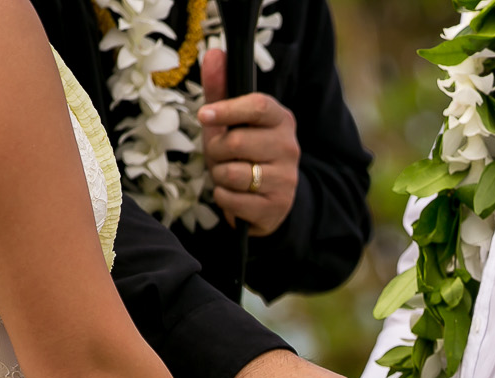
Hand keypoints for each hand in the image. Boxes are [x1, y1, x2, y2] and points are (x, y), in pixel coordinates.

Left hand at [199, 48, 299, 236]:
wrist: (267, 201)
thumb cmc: (244, 155)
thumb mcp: (231, 122)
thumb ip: (220, 89)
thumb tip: (214, 53)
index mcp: (282, 120)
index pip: (258, 106)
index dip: (228, 109)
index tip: (204, 115)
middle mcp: (290, 148)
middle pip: (237, 142)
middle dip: (216, 150)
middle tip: (220, 154)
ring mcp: (286, 179)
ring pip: (233, 173)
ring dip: (219, 176)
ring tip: (229, 176)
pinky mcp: (276, 207)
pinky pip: (232, 199)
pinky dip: (224, 197)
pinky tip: (235, 195)